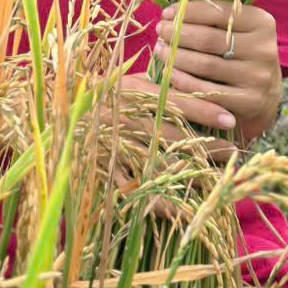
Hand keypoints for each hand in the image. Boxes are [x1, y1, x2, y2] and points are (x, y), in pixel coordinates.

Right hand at [101, 72, 238, 219]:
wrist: (54, 115)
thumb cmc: (95, 94)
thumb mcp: (123, 82)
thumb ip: (153, 82)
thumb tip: (190, 79)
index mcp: (128, 91)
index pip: (174, 99)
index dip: (204, 110)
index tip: (231, 119)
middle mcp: (123, 117)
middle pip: (173, 133)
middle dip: (207, 146)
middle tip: (233, 153)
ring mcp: (113, 145)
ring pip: (159, 161)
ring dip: (190, 172)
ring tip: (217, 179)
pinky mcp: (103, 170)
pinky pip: (136, 189)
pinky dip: (159, 200)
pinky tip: (182, 209)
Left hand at [153, 0, 282, 146]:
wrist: (266, 93)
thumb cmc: (241, 52)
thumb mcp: (236, 30)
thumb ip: (212, 19)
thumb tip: (171, 13)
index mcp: (262, 22)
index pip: (218, 12)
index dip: (188, 11)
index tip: (165, 13)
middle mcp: (264, 49)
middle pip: (209, 39)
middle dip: (178, 33)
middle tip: (159, 31)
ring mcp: (258, 77)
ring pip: (206, 65)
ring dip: (176, 57)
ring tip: (160, 49)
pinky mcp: (250, 102)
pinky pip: (208, 91)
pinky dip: (184, 82)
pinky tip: (169, 73)